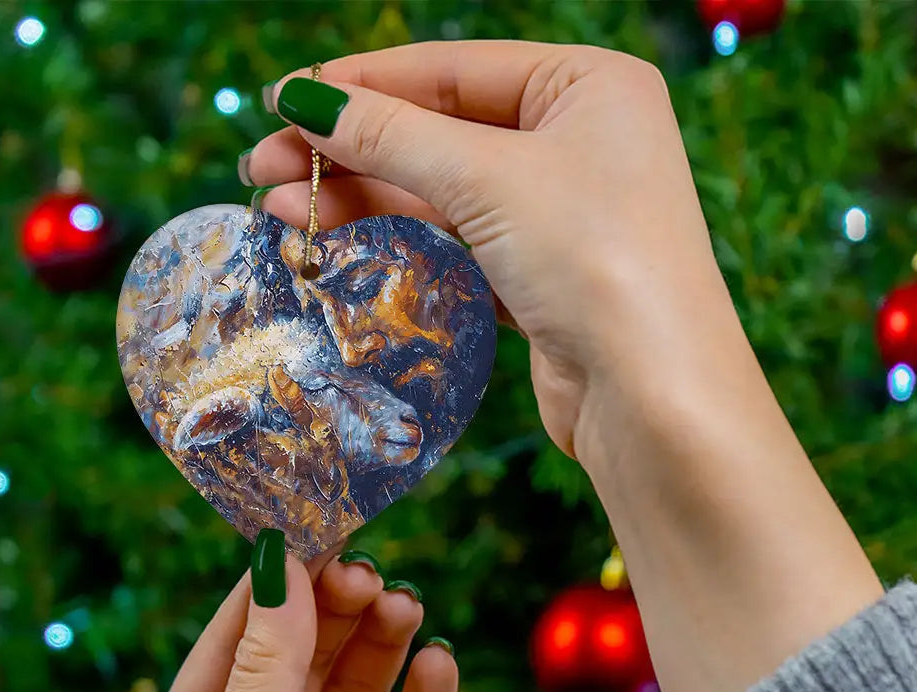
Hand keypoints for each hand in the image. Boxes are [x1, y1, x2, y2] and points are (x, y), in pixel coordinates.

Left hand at [132, 548, 456, 691]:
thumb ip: (266, 670)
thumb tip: (278, 564)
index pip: (237, 640)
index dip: (276, 585)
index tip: (316, 530)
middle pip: (305, 658)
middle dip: (336, 612)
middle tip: (370, 574)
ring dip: (382, 646)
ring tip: (406, 608)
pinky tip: (439, 665)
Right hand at [245, 40, 723, 460]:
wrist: (653, 396)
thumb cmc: (594, 260)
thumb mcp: (488, 178)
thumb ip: (392, 134)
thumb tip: (305, 99)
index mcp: (589, 85)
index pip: (453, 69)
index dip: (361, 84)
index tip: (282, 99)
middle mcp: (580, 141)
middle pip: (441, 131)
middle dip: (350, 149)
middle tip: (263, 168)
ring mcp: (562, 213)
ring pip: (444, 191)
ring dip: (364, 197)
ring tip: (281, 209)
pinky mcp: (544, 276)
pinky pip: (459, 242)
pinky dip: (402, 240)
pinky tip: (341, 239)